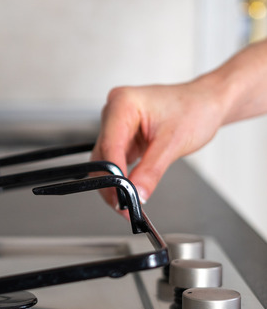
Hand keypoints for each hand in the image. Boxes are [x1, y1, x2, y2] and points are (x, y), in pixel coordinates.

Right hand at [91, 81, 225, 208]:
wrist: (207, 102)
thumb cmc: (195, 108)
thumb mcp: (174, 142)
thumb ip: (152, 170)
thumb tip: (137, 193)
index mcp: (123, 103)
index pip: (110, 145)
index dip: (114, 175)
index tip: (121, 198)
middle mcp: (114, 112)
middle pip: (103, 155)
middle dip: (112, 184)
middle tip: (126, 206)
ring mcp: (116, 124)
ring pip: (105, 161)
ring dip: (115, 183)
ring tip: (130, 202)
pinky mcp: (122, 136)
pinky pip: (115, 160)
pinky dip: (122, 177)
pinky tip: (131, 189)